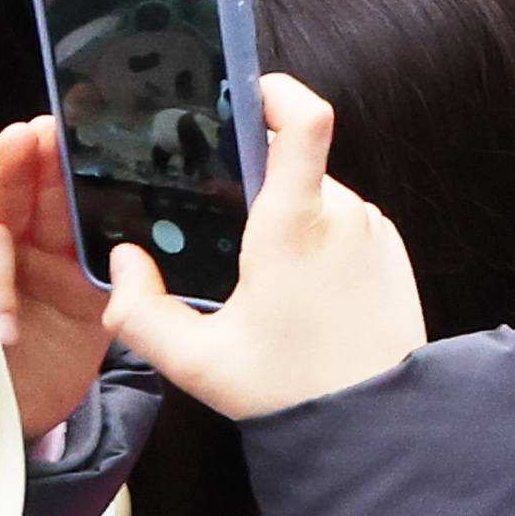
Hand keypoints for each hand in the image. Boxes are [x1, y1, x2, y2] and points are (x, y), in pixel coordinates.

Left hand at [0, 119, 113, 440]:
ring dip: (63, 181)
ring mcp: (51, 272)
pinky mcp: (91, 294)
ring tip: (70, 142)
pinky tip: (117, 195)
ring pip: (59, 218)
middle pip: (14, 207)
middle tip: (31, 133)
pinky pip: (104, 259)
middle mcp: (5, 261)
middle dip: (21, 169)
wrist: (8, 434)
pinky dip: (111, 228)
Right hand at [98, 78, 428, 419]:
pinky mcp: (391, 251)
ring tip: (259, 277)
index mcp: (295, 225)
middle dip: (253, 187)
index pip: (304, 120)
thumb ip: (141, 313)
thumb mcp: (198, 363)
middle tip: (220, 230)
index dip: (275, 91)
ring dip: (285, 219)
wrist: (376, 424)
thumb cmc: (290, 392)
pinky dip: (316, 242)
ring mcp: (372, 230)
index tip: (242, 92)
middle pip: (291, 164)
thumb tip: (123, 264)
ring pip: (316, 196)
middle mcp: (342, 215)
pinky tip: (297, 292)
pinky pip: (342, 224)